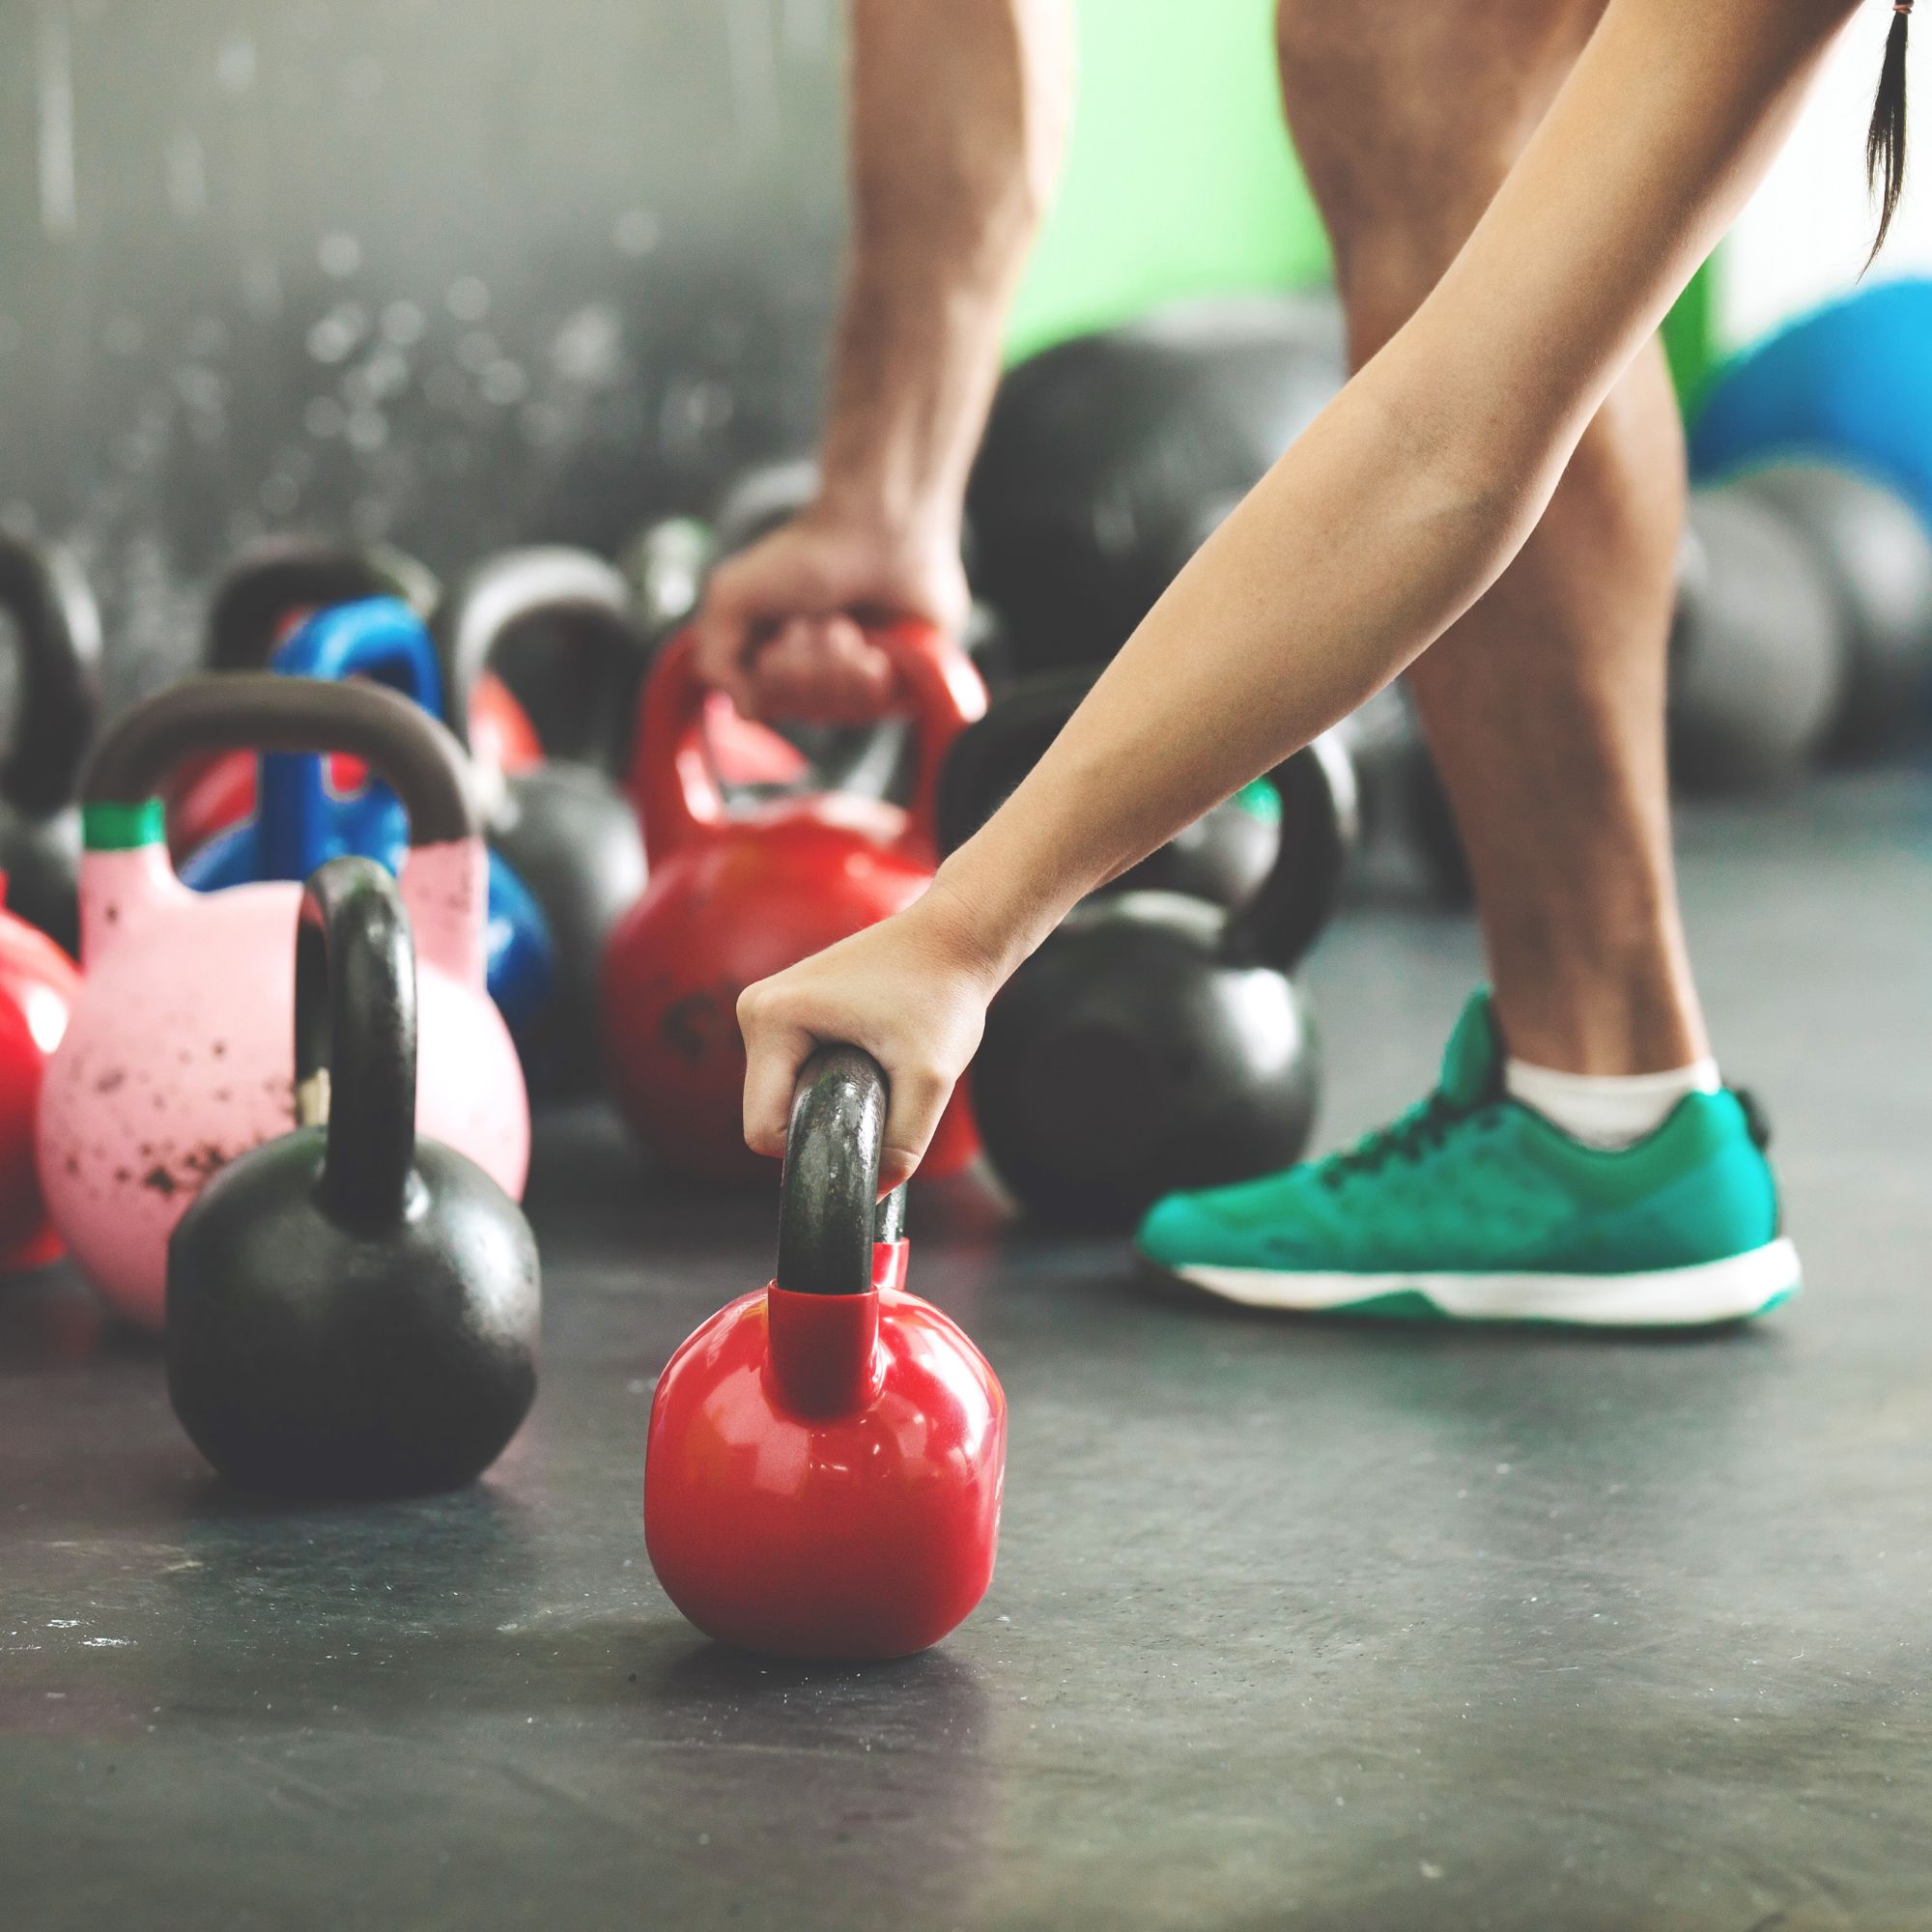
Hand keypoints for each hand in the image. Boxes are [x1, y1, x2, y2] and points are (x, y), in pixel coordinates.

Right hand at [694, 504, 968, 725]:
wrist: (878, 529)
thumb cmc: (807, 555)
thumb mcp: (732, 597)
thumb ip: (714, 658)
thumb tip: (747, 712)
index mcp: (776, 659)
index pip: (762, 707)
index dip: (769, 677)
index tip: (778, 635)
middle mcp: (818, 676)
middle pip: (800, 711)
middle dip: (803, 664)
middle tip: (816, 621)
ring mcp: (862, 683)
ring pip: (839, 712)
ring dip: (835, 662)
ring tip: (846, 625)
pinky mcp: (903, 683)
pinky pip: (878, 707)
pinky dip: (869, 672)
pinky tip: (874, 644)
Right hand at [738, 884, 996, 1188]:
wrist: (956, 938)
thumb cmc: (943, 994)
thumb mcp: (932, 1078)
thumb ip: (903, 1143)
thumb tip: (875, 1194)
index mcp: (771, 1018)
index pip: (764, 1129)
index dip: (813, 1148)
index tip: (867, 1131)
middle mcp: (757, 1009)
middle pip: (770, 1115)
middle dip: (822, 1123)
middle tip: (884, 1094)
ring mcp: (769, 1007)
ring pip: (783, 1096)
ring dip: (826, 1103)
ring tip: (880, 1069)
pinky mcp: (787, 1010)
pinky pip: (794, 1074)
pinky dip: (828, 1083)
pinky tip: (871, 1057)